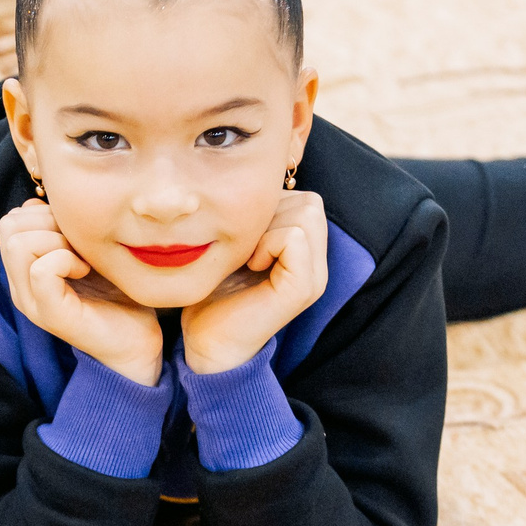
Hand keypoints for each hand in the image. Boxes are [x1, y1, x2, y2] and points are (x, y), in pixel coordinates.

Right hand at [0, 199, 164, 386]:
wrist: (137, 343)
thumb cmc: (117, 295)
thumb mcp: (87, 250)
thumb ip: (62, 229)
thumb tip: (42, 202)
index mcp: (24, 270)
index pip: (11, 220)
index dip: (44, 213)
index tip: (75, 232)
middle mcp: (20, 286)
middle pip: (9, 226)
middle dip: (48, 221)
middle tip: (78, 243)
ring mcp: (32, 302)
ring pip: (18, 244)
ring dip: (56, 239)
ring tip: (81, 257)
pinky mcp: (50, 315)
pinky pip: (41, 270)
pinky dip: (66, 259)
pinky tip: (85, 269)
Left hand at [182, 189, 327, 374]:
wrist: (206, 343)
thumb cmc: (214, 293)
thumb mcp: (237, 245)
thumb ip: (255, 218)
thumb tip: (254, 182)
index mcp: (307, 252)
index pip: (305, 198)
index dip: (270, 208)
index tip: (243, 239)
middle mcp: (318, 263)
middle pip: (309, 201)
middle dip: (269, 214)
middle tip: (245, 248)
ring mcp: (315, 276)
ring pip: (305, 212)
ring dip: (267, 227)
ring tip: (248, 256)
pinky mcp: (303, 288)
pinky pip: (294, 237)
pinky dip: (267, 243)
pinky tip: (250, 265)